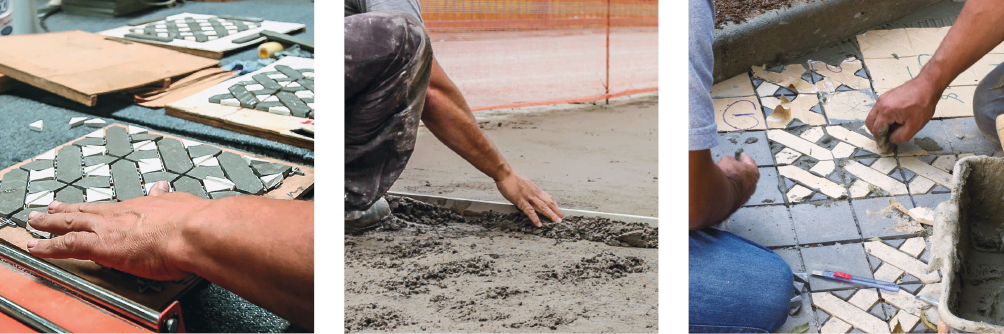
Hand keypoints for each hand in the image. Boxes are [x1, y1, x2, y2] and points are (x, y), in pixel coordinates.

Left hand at [26, 181, 204, 280]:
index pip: (110, 207)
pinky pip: (66, 245)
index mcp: (140, 206)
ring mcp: (108, 228)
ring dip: (49, 225)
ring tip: (34, 224)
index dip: (94, 208)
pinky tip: (35, 247)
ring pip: (69, 224)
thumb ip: (167, 199)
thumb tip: (163, 189)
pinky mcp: (101, 245)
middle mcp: (120, 214)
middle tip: (47, 210)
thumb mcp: (179, 203)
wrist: (194, 232)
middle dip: (64, 211)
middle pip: (85, 212)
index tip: (85, 207)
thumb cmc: (194, 222)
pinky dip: (47, 247)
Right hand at [495, 171, 562, 226]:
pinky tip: (539, 224)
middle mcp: (534, 193)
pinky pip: (530, 211)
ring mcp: (528, 197)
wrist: (505, 174)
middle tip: (561, 217)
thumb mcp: (525, 183)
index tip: (558, 209)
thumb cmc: (512, 178)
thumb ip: (529, 190)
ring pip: (542, 207)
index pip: (548, 197)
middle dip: (556, 210)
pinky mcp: (521, 201)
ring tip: (556, 221)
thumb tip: (531, 195)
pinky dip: (535, 218)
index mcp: (535, 189)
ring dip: (551, 214)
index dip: (554, 204)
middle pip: (549, 203)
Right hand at [717, 153, 758, 205]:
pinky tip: (719, 188)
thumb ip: (730, 161)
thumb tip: (728, 164)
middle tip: (729, 167)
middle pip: (745, 176)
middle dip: (738, 172)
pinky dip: (727, 191)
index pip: (749, 162)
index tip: (741, 155)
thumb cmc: (726, 176)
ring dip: (733, 183)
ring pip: (739, 187)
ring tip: (721, 179)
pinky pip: (732, 195)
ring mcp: (745, 197)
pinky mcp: (736, 205)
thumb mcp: (726, 160)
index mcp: (753, 172)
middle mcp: (752, 186)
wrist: (719, 194)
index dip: (743, 157)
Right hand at [866, 77, 940, 143]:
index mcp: (886, 111)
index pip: (876, 130)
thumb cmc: (924, 103)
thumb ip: (901, 136)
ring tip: (894, 127)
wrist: (928, 85)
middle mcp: (880, 104)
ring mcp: (882, 98)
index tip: (885, 145)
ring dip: (880, 124)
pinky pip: (879, 109)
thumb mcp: (915, 125)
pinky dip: (883, 117)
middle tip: (887, 137)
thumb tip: (891, 139)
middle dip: (877, 132)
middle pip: (870, 122)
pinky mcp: (886, 96)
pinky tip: (896, 118)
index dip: (880, 140)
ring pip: (873, 116)